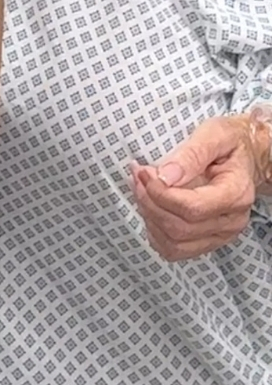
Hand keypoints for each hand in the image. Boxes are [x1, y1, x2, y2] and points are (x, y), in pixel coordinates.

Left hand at [130, 112, 271, 260]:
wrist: (246, 156)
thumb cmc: (230, 143)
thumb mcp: (214, 134)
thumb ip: (191, 154)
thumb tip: (165, 176)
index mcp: (236, 194)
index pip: (192, 208)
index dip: (161, 194)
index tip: (144, 172)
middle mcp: (231, 221)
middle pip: (180, 228)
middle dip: (149, 202)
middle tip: (138, 175)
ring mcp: (221, 234)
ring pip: (174, 243)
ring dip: (149, 216)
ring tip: (140, 188)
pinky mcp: (208, 240)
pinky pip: (175, 250)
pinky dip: (155, 231)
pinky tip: (150, 206)